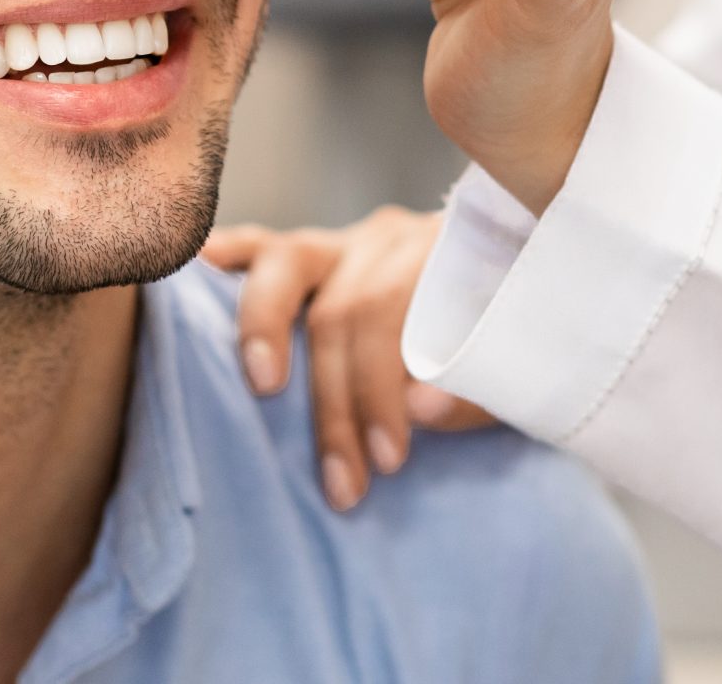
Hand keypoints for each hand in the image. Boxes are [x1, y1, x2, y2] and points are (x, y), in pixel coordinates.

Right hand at [203, 210, 496, 510]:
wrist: (522, 306)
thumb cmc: (514, 350)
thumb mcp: (519, 376)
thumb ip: (478, 395)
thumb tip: (419, 412)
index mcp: (448, 253)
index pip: (392, 313)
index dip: (380, 388)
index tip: (389, 460)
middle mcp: (391, 238)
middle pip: (342, 308)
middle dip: (338, 404)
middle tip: (344, 482)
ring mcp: (345, 241)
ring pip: (288, 265)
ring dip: (266, 330)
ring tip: (262, 387)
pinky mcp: (310, 255)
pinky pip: (260, 246)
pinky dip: (228, 258)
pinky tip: (199, 269)